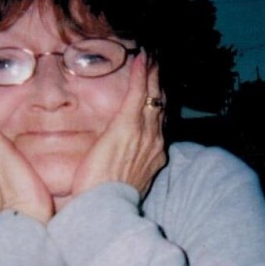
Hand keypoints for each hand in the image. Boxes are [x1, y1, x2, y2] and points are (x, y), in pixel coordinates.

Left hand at [72, 49, 166, 197]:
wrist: (104, 208)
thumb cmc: (106, 198)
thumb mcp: (122, 180)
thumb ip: (125, 164)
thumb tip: (117, 157)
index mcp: (153, 155)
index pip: (159, 123)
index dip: (158, 104)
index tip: (156, 91)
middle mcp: (154, 142)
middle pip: (160, 106)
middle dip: (159, 84)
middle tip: (157, 65)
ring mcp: (144, 133)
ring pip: (152, 97)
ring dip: (152, 75)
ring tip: (151, 58)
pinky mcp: (126, 126)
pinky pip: (138, 94)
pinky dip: (140, 76)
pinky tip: (141, 59)